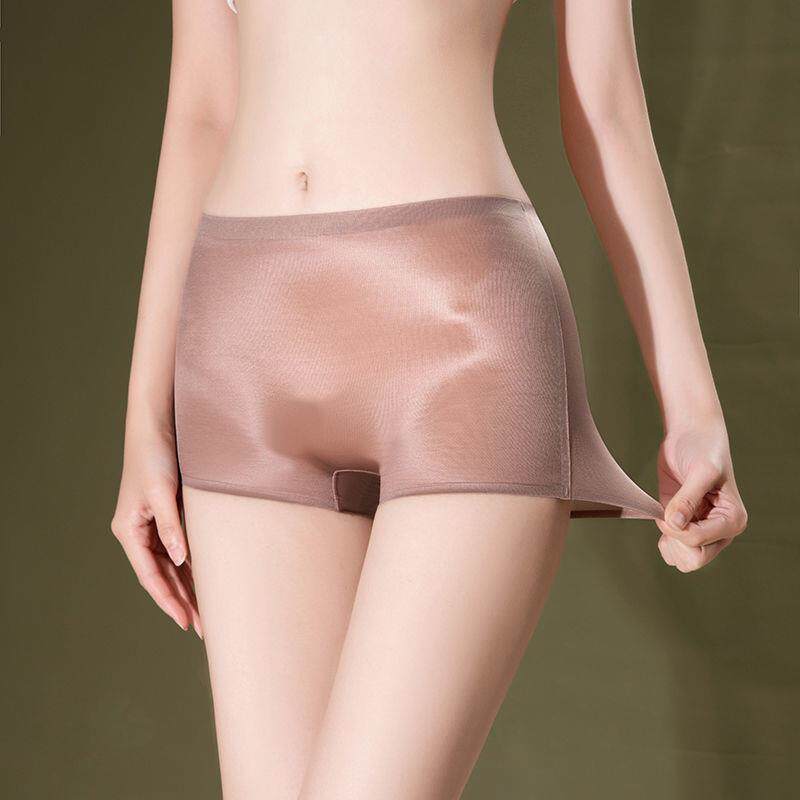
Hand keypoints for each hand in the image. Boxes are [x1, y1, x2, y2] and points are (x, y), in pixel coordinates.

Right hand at [110, 423, 201, 636]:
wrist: (156, 425)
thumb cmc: (154, 456)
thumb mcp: (162, 492)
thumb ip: (171, 527)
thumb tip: (180, 560)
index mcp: (129, 530)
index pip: (150, 576)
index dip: (168, 601)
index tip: (186, 623)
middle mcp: (138, 531)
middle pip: (161, 575)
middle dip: (181, 601)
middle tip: (204, 628)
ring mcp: (153, 524)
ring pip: (172, 565)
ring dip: (188, 586)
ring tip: (208, 611)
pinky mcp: (167, 514)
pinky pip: (180, 548)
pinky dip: (192, 565)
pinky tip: (207, 579)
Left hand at [655, 418, 746, 572]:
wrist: (691, 435)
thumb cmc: (703, 448)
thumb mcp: (700, 471)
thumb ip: (687, 499)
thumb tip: (675, 524)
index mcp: (732, 519)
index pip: (698, 542)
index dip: (676, 529)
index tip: (668, 510)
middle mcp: (720, 530)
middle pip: (694, 559)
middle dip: (675, 542)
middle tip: (665, 518)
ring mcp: (703, 529)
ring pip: (685, 560)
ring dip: (670, 545)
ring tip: (664, 520)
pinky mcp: (685, 524)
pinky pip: (676, 550)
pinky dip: (666, 542)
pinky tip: (663, 523)